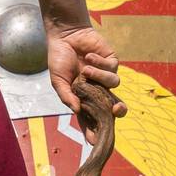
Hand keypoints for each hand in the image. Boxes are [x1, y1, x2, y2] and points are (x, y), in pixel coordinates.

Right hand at [47, 25, 126, 143]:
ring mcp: (106, 76)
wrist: (65, 34)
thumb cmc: (59, 57)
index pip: (91, 117)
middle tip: (115, 110)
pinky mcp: (112, 62)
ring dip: (99, 77)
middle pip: (113, 106)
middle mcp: (98, 89)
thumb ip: (66, 95)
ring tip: (85, 69)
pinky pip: (112, 68)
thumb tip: (76, 110)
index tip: (94, 141)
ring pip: (114, 85)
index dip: (93, 129)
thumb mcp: (58, 80)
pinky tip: (89, 56)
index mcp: (84, 96)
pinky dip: (99, 63)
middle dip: (118, 111)